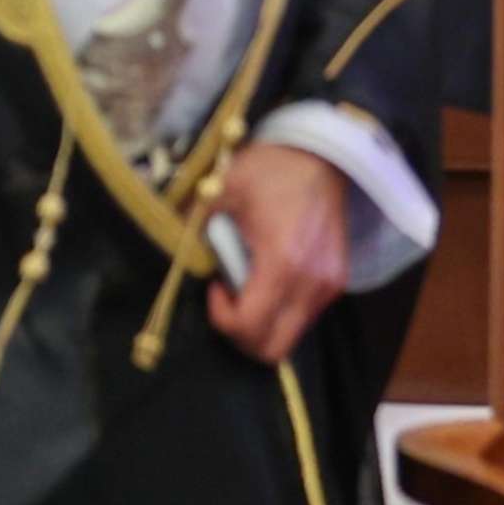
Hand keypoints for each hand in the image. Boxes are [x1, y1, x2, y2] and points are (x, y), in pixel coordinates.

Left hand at [208, 143, 352, 365]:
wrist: (322, 155)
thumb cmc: (270, 169)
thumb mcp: (221, 188)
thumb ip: (192, 222)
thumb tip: (167, 243)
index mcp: (282, 263)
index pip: (250, 327)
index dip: (221, 319)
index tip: (212, 287)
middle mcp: (312, 285)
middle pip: (272, 349)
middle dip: (240, 334)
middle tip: (224, 300)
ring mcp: (328, 287)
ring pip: (290, 337)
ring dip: (260, 324)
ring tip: (244, 285)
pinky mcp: (336, 283)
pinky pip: (304, 318)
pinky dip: (278, 312)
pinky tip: (264, 279)